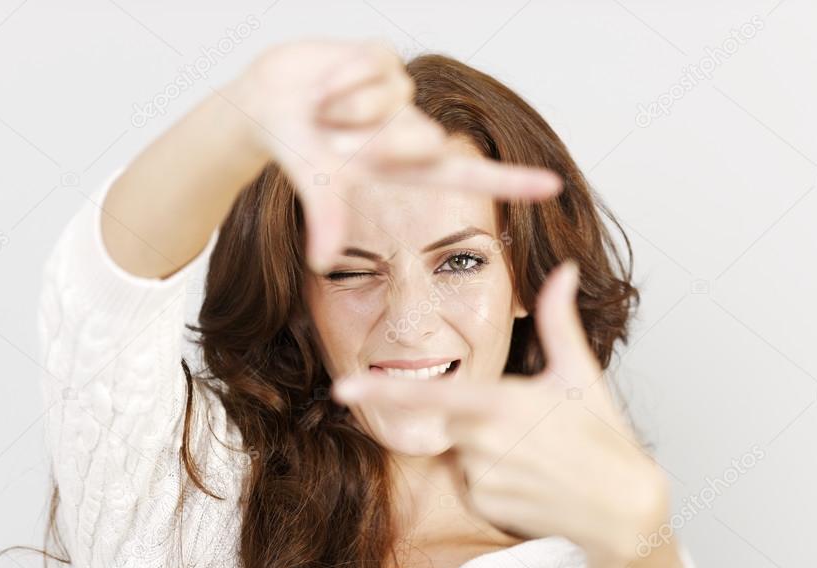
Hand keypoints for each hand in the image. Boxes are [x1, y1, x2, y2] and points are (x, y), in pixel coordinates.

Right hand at [231, 39, 562, 272]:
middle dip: (385, 146)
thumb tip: (321, 261)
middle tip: (340, 141)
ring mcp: (398, 94)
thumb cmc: (293, 150)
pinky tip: (327, 84)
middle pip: (426, 141)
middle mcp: (408, 130)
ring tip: (323, 114)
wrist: (263, 104)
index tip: (553, 187)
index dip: (509, 182)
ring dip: (350, 109)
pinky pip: (375, 64)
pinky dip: (344, 78)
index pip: (467, 176)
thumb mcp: (313, 182)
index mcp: (402, 166)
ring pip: (393, 100)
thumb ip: (324, 215)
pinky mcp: (382, 57)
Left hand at [331, 261, 669, 563]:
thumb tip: (564, 270)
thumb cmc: (603, 434)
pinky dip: (488, 477)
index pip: (430, 397)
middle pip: (447, 420)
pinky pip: (467, 482)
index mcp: (502, 404)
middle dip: (473, 416)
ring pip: (458, 452)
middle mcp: (485, 444)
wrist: (623, 507)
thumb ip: (558, 320)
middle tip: (524, 425)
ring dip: (482, 448)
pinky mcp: (484, 507)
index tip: (343, 389)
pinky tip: (528, 479)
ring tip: (533, 453)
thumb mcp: (579, 373)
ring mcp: (482, 479)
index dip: (383, 393)